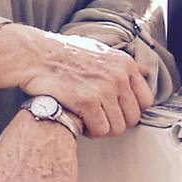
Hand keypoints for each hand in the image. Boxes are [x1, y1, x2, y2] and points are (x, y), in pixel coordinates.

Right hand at [25, 33, 150, 136]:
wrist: (35, 55)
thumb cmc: (63, 53)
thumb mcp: (100, 50)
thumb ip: (124, 64)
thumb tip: (146, 71)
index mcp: (125, 64)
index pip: (146, 100)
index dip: (130, 110)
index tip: (116, 111)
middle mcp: (118, 76)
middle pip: (133, 118)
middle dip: (116, 122)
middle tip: (99, 119)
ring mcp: (104, 89)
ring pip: (117, 128)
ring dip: (102, 129)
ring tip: (89, 121)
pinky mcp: (87, 102)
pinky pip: (100, 130)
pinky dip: (90, 132)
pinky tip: (81, 123)